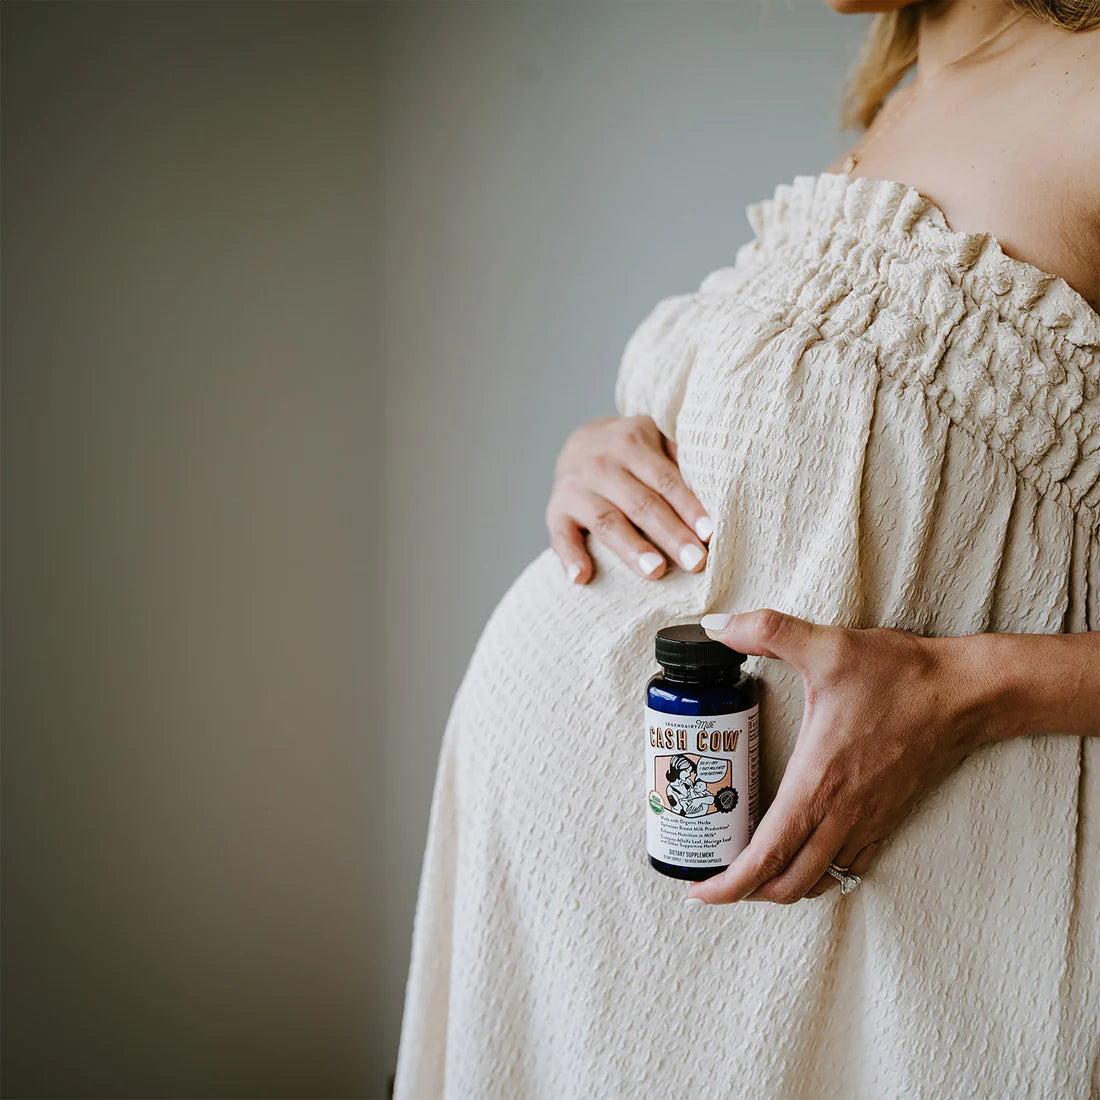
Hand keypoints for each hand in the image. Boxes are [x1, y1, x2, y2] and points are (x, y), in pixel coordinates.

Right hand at [547, 414, 712, 582]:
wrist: (579, 445)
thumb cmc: (631, 453)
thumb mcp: (654, 443)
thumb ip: (680, 463)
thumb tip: (719, 494)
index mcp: (630, 442)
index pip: (665, 479)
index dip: (688, 506)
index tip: (709, 533)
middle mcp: (600, 462)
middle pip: (640, 503)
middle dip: (670, 534)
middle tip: (695, 562)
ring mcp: (574, 487)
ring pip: (606, 521)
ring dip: (630, 548)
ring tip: (656, 571)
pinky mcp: (555, 511)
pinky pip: (560, 536)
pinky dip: (569, 557)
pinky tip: (581, 578)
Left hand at [685, 609, 992, 904]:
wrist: (965, 694)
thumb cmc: (897, 674)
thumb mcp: (826, 645)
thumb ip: (766, 632)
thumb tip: (716, 627)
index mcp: (818, 783)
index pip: (767, 854)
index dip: (730, 884)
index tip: (699, 894)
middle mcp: (842, 813)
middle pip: (788, 882)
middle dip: (746, 892)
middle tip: (715, 879)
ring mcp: (869, 821)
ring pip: (820, 879)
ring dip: (782, 886)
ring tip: (751, 871)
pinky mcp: (889, 818)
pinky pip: (850, 865)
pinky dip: (819, 873)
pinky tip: (803, 854)